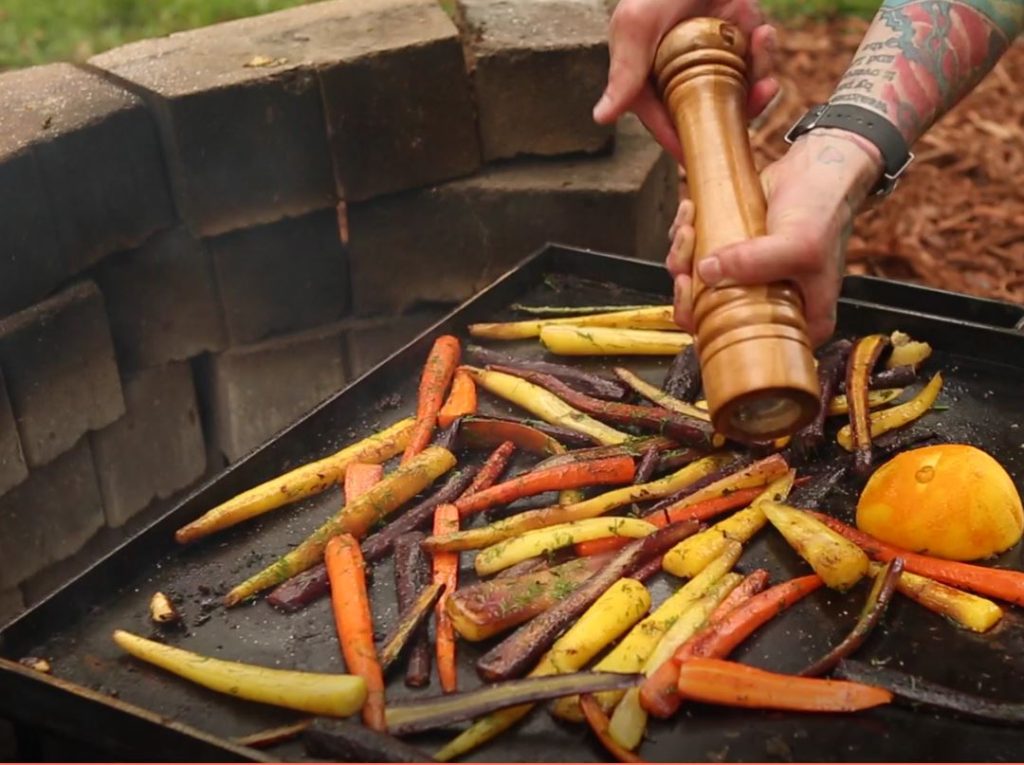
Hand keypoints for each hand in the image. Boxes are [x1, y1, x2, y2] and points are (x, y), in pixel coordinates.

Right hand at [594, 0, 779, 161]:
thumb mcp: (636, 25)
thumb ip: (623, 72)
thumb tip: (601, 117)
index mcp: (650, 79)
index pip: (664, 123)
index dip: (682, 144)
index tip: (698, 161)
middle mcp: (683, 75)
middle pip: (709, 113)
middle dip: (734, 113)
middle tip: (754, 101)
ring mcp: (714, 59)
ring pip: (739, 92)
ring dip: (758, 85)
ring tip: (764, 70)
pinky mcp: (740, 41)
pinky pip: (757, 62)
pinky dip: (765, 53)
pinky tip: (761, 35)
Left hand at [666, 128, 885, 346]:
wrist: (817, 167)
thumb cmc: (822, 209)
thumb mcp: (798, 245)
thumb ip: (756, 263)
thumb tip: (707, 272)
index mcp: (797, 322)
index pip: (742, 344)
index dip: (705, 325)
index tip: (694, 292)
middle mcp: (768, 307)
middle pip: (708, 316)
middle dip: (687, 286)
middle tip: (688, 258)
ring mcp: (745, 282)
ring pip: (695, 284)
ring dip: (682, 254)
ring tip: (691, 227)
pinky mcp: (730, 255)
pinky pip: (693, 256)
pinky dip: (684, 235)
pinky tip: (692, 213)